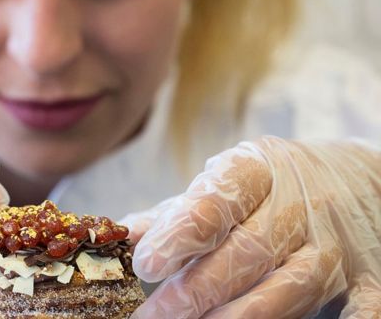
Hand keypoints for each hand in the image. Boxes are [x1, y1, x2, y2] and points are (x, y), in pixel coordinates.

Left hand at [121, 136, 380, 317]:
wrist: (356, 180)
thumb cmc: (271, 189)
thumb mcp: (223, 185)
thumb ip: (175, 213)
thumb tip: (120, 235)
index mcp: (255, 171)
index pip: (215, 202)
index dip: (179, 235)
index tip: (146, 263)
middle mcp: (298, 203)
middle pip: (246, 251)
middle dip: (196, 290)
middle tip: (152, 316)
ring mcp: (335, 242)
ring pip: (290, 286)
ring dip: (239, 315)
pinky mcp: (366, 277)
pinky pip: (361, 306)